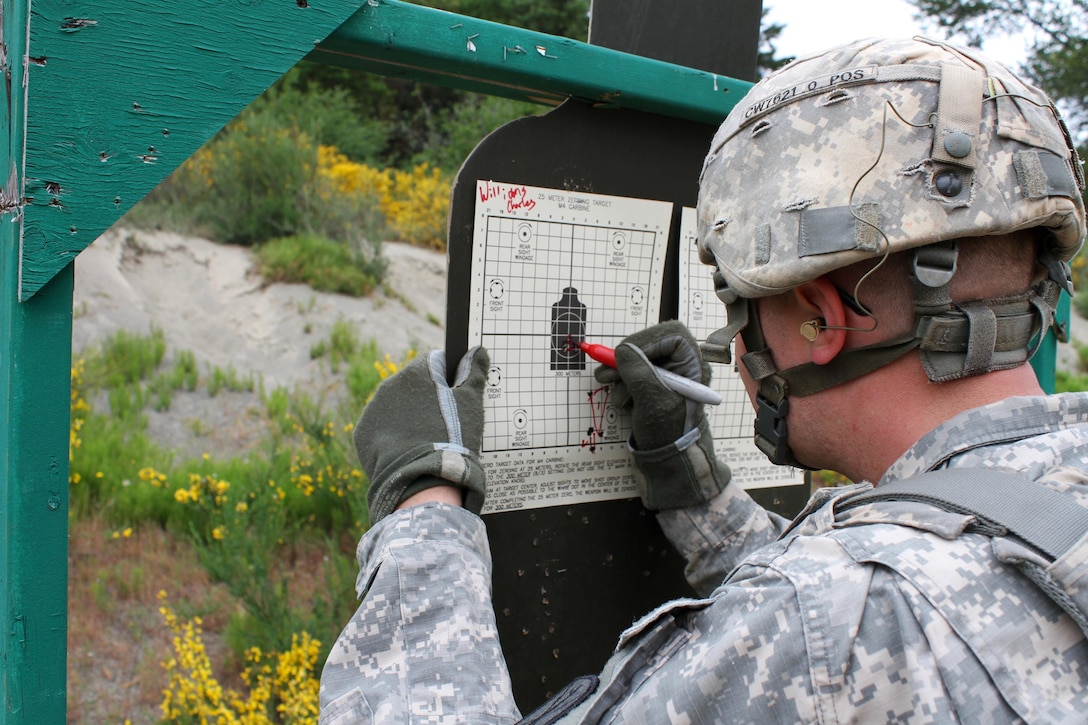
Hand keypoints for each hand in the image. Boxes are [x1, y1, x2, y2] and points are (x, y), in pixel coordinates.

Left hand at [354, 347, 488, 522]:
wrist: (422, 480)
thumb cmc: (451, 438)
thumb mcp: (470, 403)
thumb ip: (474, 373)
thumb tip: (477, 351)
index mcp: (416, 372)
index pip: (435, 361)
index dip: (450, 377)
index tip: (458, 396)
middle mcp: (389, 385)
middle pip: (414, 385)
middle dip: (429, 398)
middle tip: (445, 423)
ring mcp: (373, 410)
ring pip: (397, 406)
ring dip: (410, 416)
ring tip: (427, 439)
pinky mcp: (363, 434)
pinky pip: (382, 428)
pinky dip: (394, 435)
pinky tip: (409, 449)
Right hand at [595, 321, 729, 509]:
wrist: (670, 463)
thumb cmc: (670, 433)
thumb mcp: (653, 400)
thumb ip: (638, 370)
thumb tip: (623, 350)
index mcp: (693, 366)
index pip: (672, 335)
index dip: (647, 339)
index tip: (627, 354)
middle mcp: (681, 368)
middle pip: (650, 346)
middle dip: (626, 359)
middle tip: (608, 372)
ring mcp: (665, 378)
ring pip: (637, 361)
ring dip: (621, 374)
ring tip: (617, 393)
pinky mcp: (651, 389)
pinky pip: (632, 376)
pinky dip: (622, 385)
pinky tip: (624, 402)